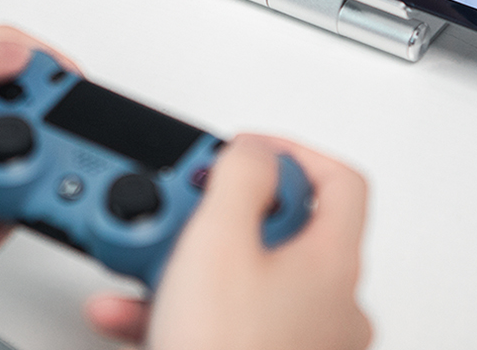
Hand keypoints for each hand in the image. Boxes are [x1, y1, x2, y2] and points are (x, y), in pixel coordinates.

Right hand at [86, 134, 371, 349]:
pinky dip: (186, 307)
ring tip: (150, 260)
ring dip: (193, 261)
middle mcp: (331, 304)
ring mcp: (305, 343)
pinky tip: (135, 309)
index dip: (293, 152)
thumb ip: (241, 175)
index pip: (341, 181)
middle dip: (224, 212)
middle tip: (191, 209)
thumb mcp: (220, 241)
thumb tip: (254, 147)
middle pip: (285, 228)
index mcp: (333, 264)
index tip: (248, 151)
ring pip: (248, 277)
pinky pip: (229, 320)